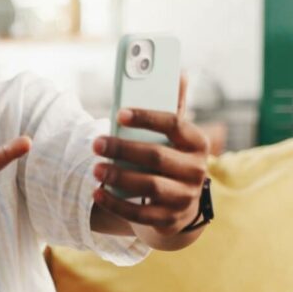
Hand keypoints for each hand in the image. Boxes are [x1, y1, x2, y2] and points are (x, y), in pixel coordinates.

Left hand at [92, 76, 209, 235]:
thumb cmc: (170, 157)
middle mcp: (196, 170)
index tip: (118, 113)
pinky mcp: (169, 219)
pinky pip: (140, 213)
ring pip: (149, 186)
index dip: (146, 118)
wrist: (181, 203)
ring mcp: (185, 197)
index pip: (174, 124)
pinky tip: (97, 192)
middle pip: (156, 157)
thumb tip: (177, 72)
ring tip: (94, 169)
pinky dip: (116, 203)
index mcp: (197, 142)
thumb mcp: (174, 134)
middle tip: (95, 143)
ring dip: (118, 176)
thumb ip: (172, 106)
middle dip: (122, 149)